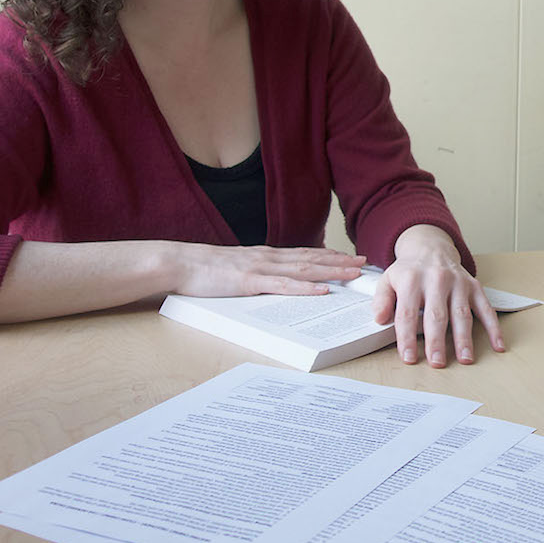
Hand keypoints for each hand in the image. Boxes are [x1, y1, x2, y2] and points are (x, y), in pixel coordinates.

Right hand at [168, 243, 365, 297]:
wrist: (179, 263)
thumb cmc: (203, 269)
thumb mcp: (236, 268)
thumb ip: (255, 272)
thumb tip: (270, 280)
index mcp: (265, 255)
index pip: (303, 253)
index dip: (328, 255)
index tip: (349, 257)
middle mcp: (268, 258)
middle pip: (311, 258)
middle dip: (340, 262)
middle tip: (364, 263)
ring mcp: (260, 269)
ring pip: (304, 269)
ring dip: (331, 271)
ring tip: (353, 273)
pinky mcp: (250, 282)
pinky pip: (283, 286)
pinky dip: (305, 287)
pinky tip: (322, 289)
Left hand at [372, 224, 503, 366]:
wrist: (431, 248)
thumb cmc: (409, 271)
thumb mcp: (388, 280)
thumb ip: (382, 299)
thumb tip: (379, 319)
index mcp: (412, 280)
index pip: (408, 313)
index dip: (408, 337)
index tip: (409, 357)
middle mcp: (436, 279)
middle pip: (436, 315)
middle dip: (437, 341)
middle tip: (437, 362)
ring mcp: (458, 283)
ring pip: (461, 314)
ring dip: (464, 338)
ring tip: (465, 358)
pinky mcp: (474, 286)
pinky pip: (486, 308)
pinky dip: (493, 327)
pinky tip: (497, 344)